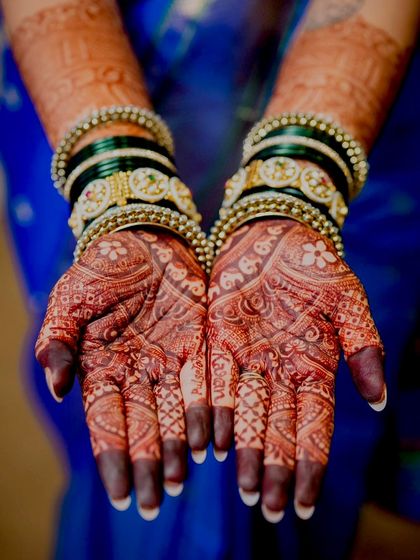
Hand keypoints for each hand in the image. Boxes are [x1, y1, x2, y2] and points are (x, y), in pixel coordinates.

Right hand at [36, 229, 209, 518]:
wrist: (144, 238)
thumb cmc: (103, 268)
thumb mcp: (71, 298)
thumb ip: (57, 341)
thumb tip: (57, 387)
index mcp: (102, 366)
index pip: (105, 420)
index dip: (112, 456)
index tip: (118, 492)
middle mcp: (137, 372)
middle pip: (142, 425)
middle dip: (147, 463)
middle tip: (152, 501)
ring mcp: (170, 360)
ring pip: (175, 412)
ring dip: (178, 445)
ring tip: (180, 478)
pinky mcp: (200, 343)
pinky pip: (205, 382)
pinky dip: (208, 411)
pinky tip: (212, 440)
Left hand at [207, 219, 384, 521]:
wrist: (273, 231)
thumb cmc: (316, 263)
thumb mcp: (348, 299)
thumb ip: (364, 347)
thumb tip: (380, 402)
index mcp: (313, 365)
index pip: (314, 425)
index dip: (310, 464)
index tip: (304, 503)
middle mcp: (278, 370)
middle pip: (277, 427)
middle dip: (273, 468)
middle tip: (268, 508)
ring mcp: (247, 357)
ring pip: (245, 413)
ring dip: (243, 450)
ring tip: (242, 487)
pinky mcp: (216, 339)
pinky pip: (213, 381)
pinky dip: (211, 412)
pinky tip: (209, 443)